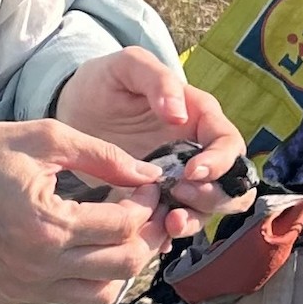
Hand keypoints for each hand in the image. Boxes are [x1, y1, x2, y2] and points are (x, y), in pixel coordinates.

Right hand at [0, 120, 170, 303]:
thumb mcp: (46, 139)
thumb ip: (104, 157)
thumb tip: (149, 175)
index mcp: (47, 225)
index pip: (124, 226)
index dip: (146, 204)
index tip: (146, 186)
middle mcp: (37, 267)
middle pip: (123, 267)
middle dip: (145, 237)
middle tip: (146, 214)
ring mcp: (22, 288)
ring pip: (101, 294)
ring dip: (119, 265)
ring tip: (119, 235)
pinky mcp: (9, 297)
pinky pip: (66, 299)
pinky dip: (84, 277)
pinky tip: (81, 247)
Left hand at [52, 47, 252, 236]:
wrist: (71, 109)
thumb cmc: (104, 82)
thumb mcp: (126, 67)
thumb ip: (156, 79)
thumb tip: (179, 113)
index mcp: (199, 118)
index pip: (229, 144)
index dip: (219, 162)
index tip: (191, 172)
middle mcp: (196, 152)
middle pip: (230, 185)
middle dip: (213, 197)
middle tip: (178, 196)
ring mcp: (177, 180)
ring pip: (207, 210)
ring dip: (195, 220)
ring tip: (168, 222)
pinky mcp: (155, 201)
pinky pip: (173, 223)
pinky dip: (168, 234)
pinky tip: (152, 235)